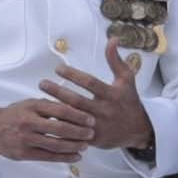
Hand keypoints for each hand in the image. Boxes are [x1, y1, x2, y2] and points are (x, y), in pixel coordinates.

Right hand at [0, 96, 90, 168]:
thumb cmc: (14, 115)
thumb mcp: (30, 104)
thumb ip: (49, 106)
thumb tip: (74, 109)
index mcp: (32, 106)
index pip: (60, 110)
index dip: (78, 115)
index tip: (90, 119)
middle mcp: (28, 122)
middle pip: (59, 128)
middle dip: (79, 132)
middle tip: (91, 133)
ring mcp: (25, 139)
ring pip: (55, 144)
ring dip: (73, 146)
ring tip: (85, 146)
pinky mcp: (23, 153)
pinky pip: (48, 157)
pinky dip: (64, 157)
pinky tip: (75, 157)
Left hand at [38, 53, 156, 160]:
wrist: (138, 130)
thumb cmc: (129, 101)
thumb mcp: (126, 79)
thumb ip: (116, 59)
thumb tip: (113, 38)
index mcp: (111, 94)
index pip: (89, 83)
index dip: (73, 75)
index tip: (58, 69)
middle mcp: (104, 110)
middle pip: (77, 101)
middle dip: (57, 92)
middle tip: (42, 83)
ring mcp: (98, 126)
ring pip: (73, 118)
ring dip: (56, 109)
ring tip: (40, 100)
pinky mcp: (93, 139)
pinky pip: (74, 133)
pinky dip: (61, 127)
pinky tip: (48, 119)